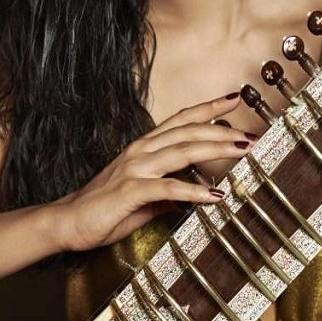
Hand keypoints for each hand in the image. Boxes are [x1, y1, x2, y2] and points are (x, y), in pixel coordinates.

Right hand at [52, 92, 253, 251]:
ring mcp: (135, 168)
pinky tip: (215, 196)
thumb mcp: (144, 198)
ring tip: (243, 151)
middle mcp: (141, 151)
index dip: (208, 108)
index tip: (234, 99)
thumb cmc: (105, 209)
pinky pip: (168, 188)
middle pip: (188, 131)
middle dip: (223, 129)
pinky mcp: (131, 190)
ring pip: (182, 150)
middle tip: (252, 133)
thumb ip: (167, 192)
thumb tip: (190, 196)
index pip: (181, 120)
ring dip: (216, 149)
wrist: (69, 222)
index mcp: (144, 148)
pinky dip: (194, 191)